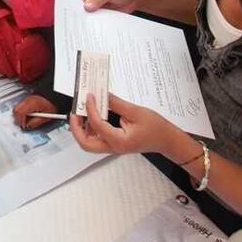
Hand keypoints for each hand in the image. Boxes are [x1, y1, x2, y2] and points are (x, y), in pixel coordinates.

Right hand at [13, 95, 58, 129]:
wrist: (54, 96)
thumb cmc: (51, 105)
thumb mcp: (45, 117)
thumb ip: (35, 123)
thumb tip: (27, 126)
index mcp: (32, 104)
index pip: (19, 113)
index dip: (20, 121)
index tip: (24, 126)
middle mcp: (27, 100)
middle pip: (16, 110)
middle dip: (18, 118)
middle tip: (23, 123)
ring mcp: (26, 98)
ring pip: (17, 107)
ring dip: (19, 115)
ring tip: (26, 119)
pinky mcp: (27, 99)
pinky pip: (20, 106)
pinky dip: (21, 112)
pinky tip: (28, 114)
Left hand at [70, 94, 185, 155]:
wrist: (167, 140)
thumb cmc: (157, 129)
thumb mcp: (135, 112)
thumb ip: (115, 103)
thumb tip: (102, 94)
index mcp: (119, 141)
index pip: (97, 125)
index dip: (90, 109)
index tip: (89, 97)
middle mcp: (113, 147)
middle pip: (85, 143)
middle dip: (76, 127)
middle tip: (75, 111)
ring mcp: (113, 147)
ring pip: (89, 142)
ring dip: (82, 128)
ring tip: (82, 112)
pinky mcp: (114, 143)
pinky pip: (96, 139)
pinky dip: (90, 128)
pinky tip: (93, 116)